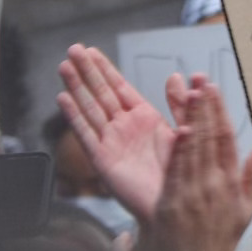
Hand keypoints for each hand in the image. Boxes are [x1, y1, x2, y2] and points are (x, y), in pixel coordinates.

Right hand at [58, 44, 177, 222]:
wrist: (176, 201)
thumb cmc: (183, 169)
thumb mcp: (187, 129)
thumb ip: (183, 104)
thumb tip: (181, 75)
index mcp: (143, 118)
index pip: (119, 87)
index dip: (105, 69)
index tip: (91, 51)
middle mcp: (124, 127)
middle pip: (101, 94)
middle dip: (87, 71)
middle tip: (73, 48)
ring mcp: (111, 142)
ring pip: (91, 109)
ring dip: (77, 87)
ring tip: (64, 66)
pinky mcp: (104, 159)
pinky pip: (87, 134)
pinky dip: (75, 116)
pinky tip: (64, 98)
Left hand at [138, 78, 251, 250]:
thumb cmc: (218, 241)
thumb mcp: (243, 211)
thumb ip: (249, 179)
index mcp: (230, 183)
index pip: (226, 139)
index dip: (220, 111)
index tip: (214, 88)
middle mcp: (214, 184)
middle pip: (210, 138)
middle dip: (205, 106)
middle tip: (201, 79)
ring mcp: (194, 194)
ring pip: (194, 149)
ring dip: (192, 119)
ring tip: (189, 92)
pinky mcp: (174, 206)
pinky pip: (177, 173)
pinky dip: (179, 150)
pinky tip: (181, 129)